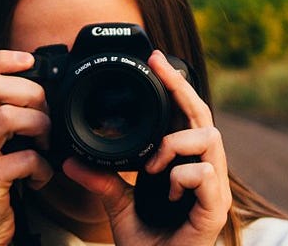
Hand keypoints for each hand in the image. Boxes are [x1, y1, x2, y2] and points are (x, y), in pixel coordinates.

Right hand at [0, 50, 54, 245]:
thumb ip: (4, 119)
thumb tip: (42, 91)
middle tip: (45, 115)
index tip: (30, 60)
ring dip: (39, 126)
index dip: (2, 59)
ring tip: (45, 144)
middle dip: (32, 94)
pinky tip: (40, 177)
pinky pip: (24, 158)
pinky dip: (42, 167)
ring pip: (9, 117)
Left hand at [63, 50, 231, 244]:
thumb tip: (72, 161)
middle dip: (182, 88)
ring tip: (151, 167)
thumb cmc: (148, 244)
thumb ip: (103, 181)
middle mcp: (205, 172)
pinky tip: (165, 192)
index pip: (185, 116)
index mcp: (185, 165)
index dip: (175, 86)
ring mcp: (214, 190)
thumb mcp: (118, 206)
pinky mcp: (215, 210)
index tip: (155, 60)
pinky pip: (205, 175)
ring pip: (209, 140)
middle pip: (203, 116)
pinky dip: (180, 177)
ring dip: (175, 145)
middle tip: (159, 68)